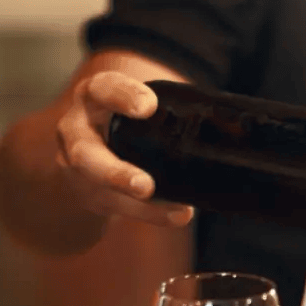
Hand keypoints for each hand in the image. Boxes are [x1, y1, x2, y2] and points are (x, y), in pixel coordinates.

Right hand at [55, 71, 193, 226]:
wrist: (84, 160)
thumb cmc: (121, 125)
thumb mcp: (130, 109)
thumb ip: (162, 115)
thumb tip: (227, 125)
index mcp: (94, 99)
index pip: (102, 89)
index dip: (123, 96)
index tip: (149, 107)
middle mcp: (78, 132)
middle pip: (85, 154)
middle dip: (116, 173)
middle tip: (145, 186)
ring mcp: (79, 170)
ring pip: (103, 192)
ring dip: (139, 206)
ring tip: (176, 213)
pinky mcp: (93, 196)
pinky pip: (120, 208)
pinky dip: (151, 214)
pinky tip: (178, 216)